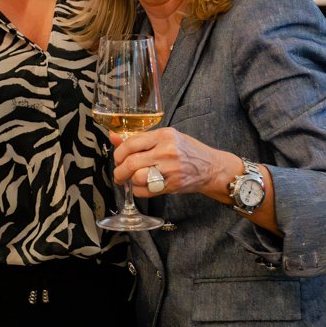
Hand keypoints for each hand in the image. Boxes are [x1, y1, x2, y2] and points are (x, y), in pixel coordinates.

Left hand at [109, 127, 234, 198]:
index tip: (117, 159)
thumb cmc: (186, 150)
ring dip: (129, 181)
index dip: (118, 153)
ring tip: (131, 180)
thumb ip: (140, 139)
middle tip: (118, 174)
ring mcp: (170, 169)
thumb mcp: (166, 138)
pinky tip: (141, 186)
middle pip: (131, 163)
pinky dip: (138, 191)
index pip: (131, 143)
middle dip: (119, 171)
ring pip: (137, 178)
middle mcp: (167, 151)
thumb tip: (113, 137)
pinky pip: (146, 191)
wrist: (211, 167)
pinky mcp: (172, 185)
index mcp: (164, 135)